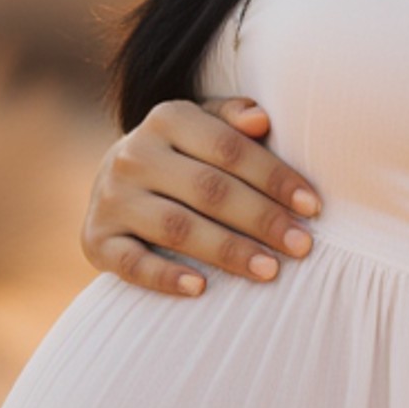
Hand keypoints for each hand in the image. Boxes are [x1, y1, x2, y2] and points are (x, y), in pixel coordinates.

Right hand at [81, 97, 323, 295]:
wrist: (118, 183)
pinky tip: (202, 289)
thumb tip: (261, 119)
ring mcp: (112, 198)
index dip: (274, 178)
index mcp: (166, 118)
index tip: (312, 206)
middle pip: (208, 190)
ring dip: (228, 251)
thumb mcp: (207, 127)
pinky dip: (166, 277)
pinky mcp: (96, 239)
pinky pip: (132, 263)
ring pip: (177, 227)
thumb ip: (234, 119)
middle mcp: (134, 154)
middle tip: (302, 245)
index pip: (229, 148)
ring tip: (270, 270)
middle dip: (262, 219)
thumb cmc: (185, 156)